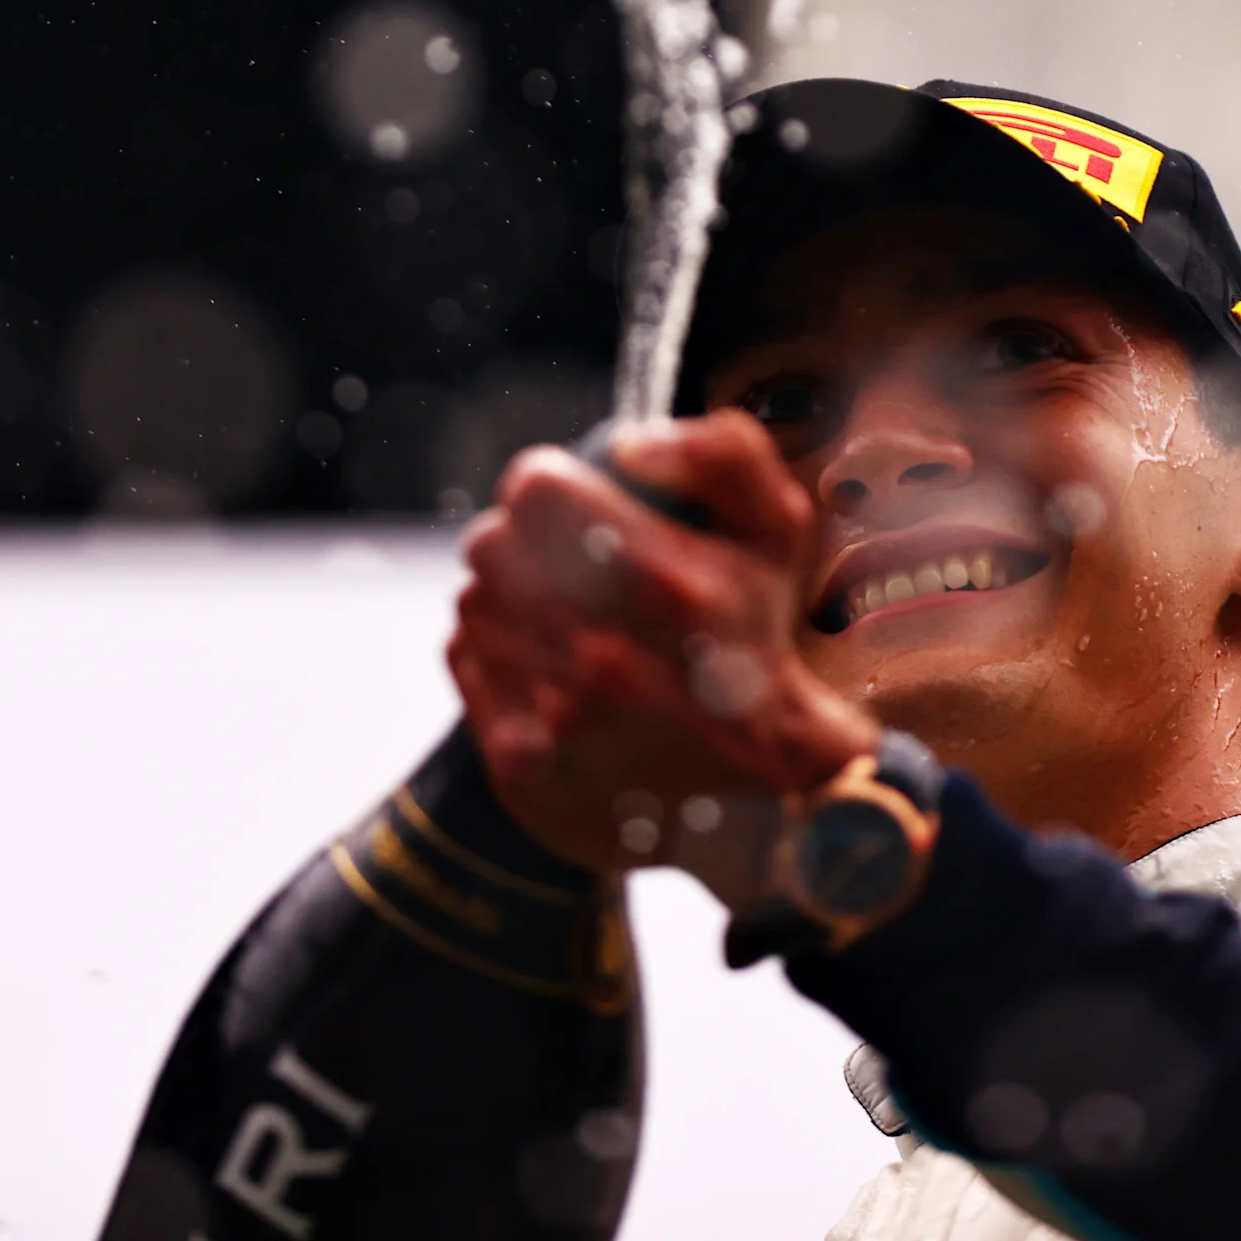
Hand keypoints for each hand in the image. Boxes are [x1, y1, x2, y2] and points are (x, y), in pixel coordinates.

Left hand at [447, 412, 878, 893]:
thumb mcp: (777, 530)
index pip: (532, 489)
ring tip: (565, 618)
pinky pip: (464, 658)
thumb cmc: (757, 642)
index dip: (550, 486)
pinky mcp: (517, 762)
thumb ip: (721, 454)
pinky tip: (545, 662)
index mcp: (666, 583)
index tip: (577, 505)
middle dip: (524, 543)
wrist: (754, 795)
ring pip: (475, 600)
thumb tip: (628, 444)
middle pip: (490, 544)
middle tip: (571, 565)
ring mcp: (553, 715)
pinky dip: (493, 649)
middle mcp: (601, 652)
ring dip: (509, 596)